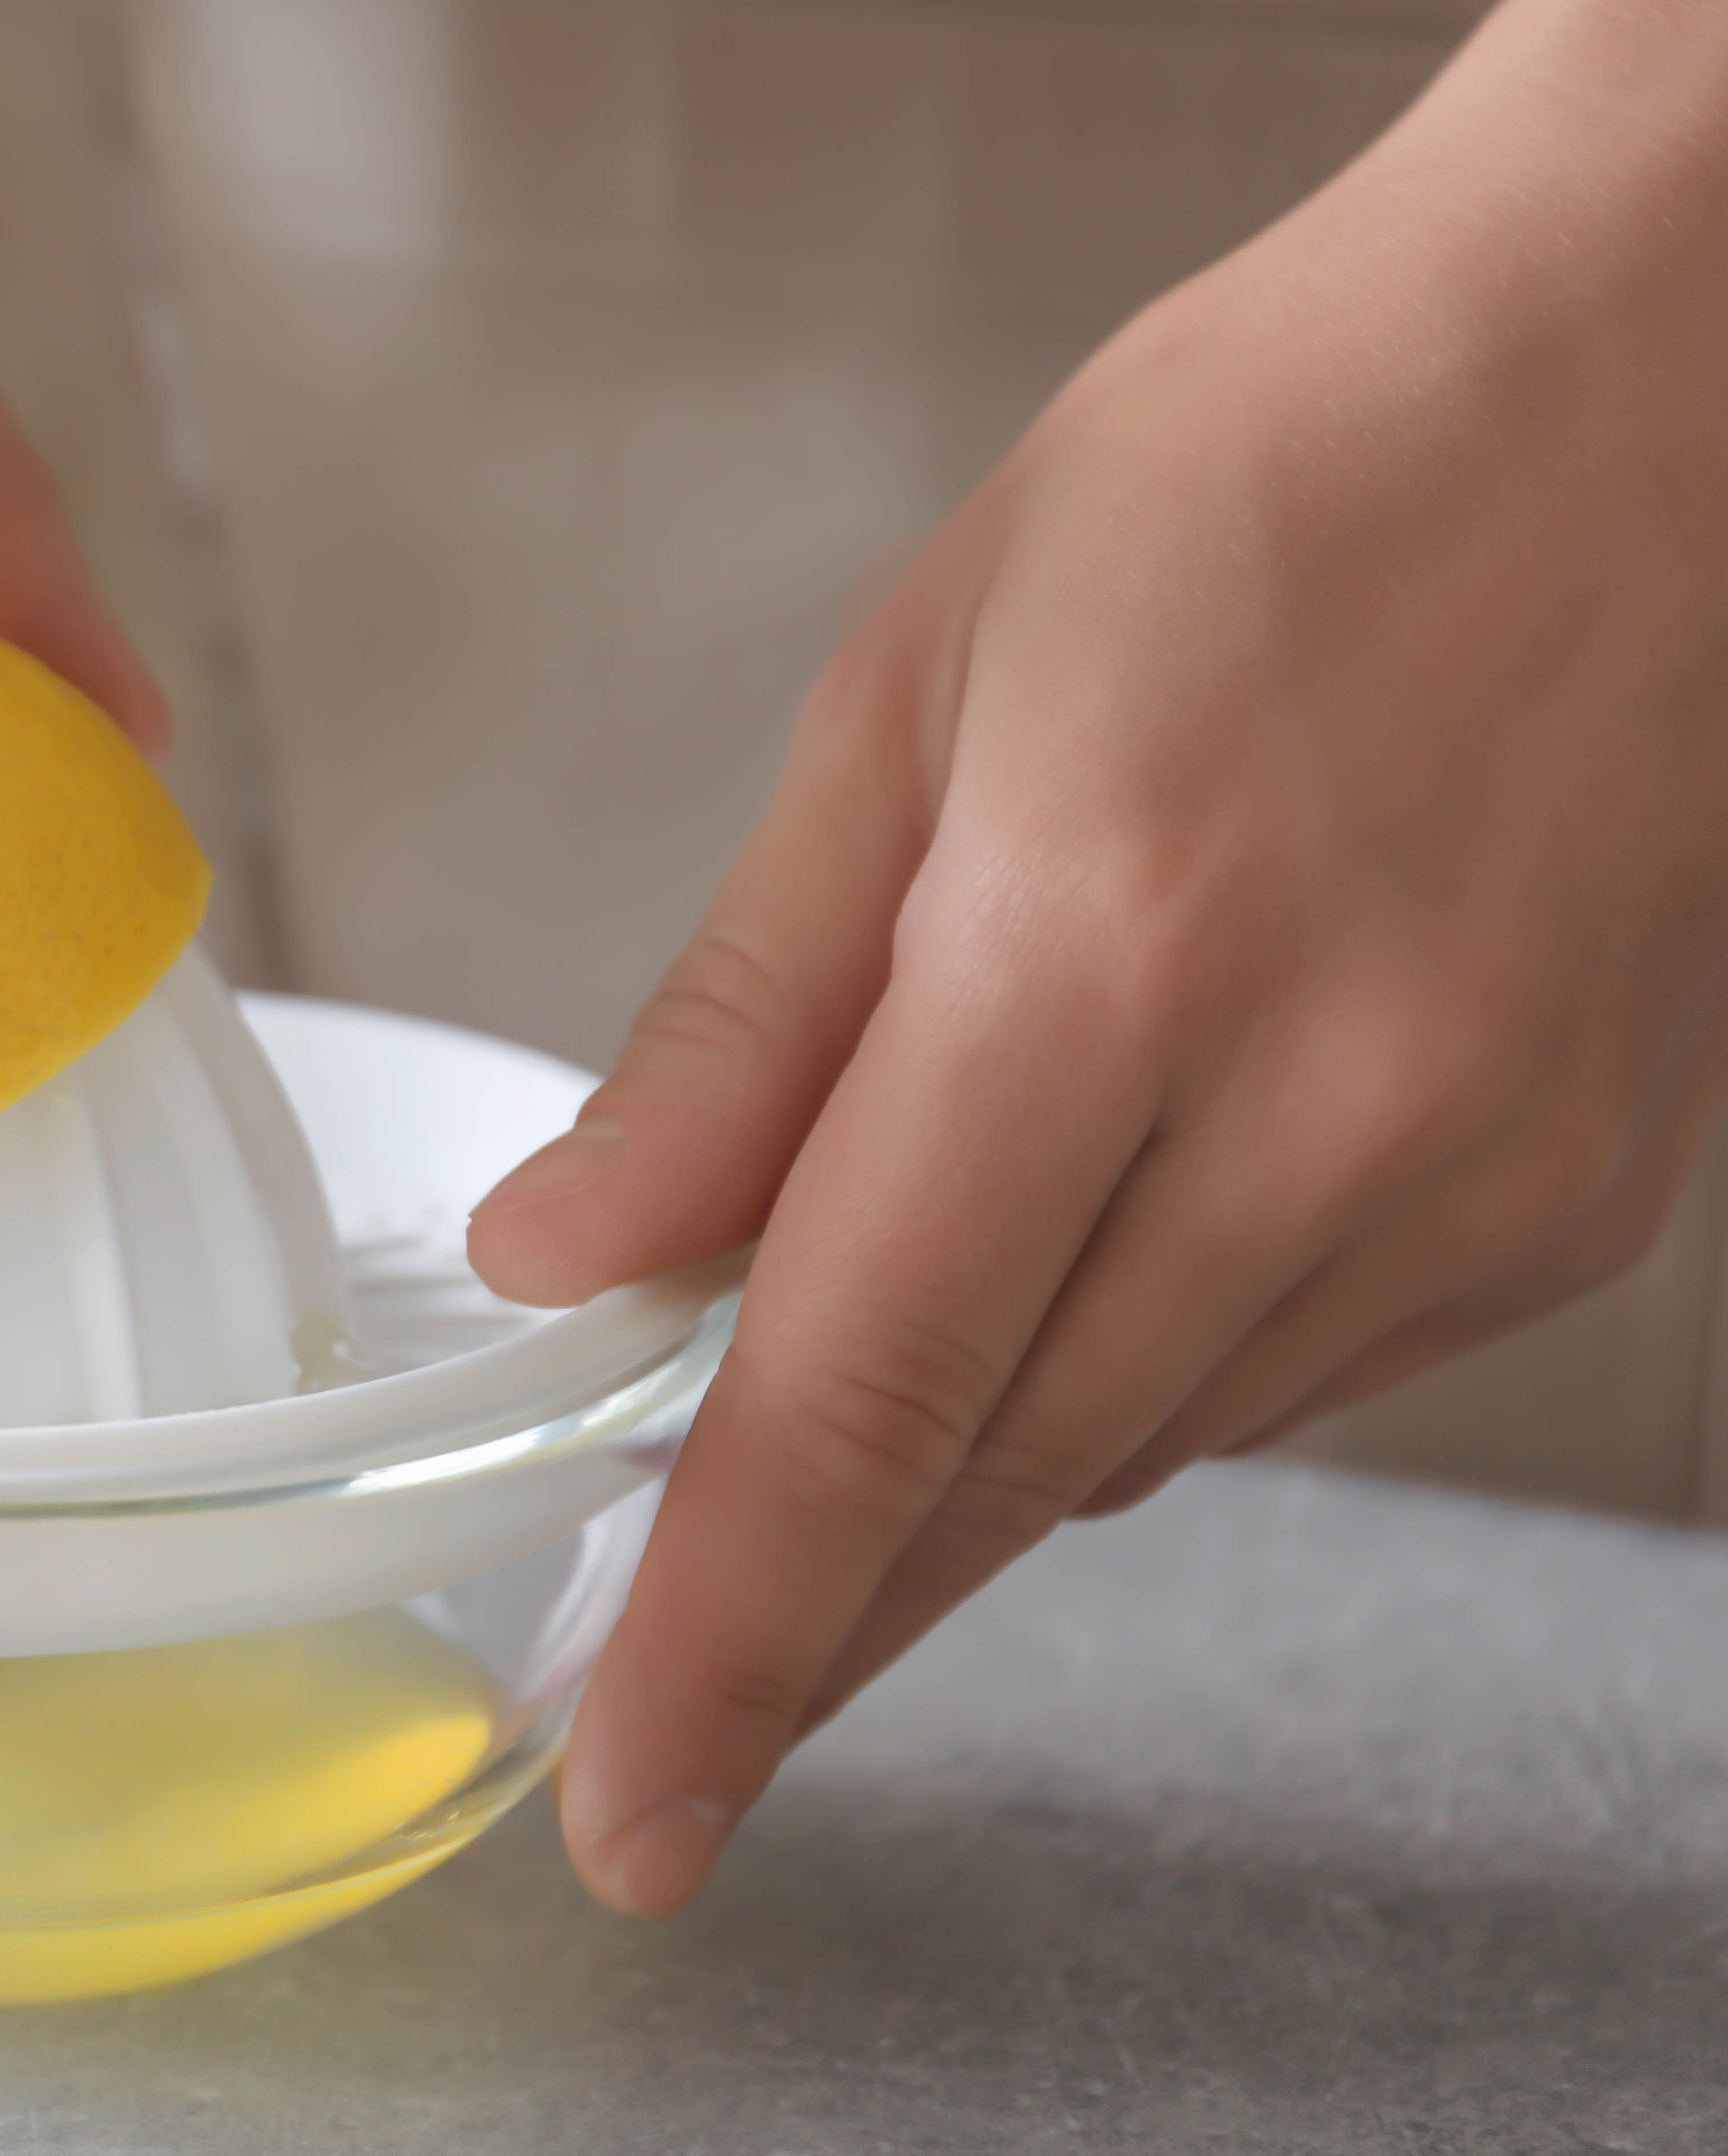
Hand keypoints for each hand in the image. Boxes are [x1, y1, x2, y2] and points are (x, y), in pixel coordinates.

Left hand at [465, 0, 1727, 1917]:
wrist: (1643, 381)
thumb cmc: (1263, 477)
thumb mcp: (907, 698)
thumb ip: (737, 1028)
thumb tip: (567, 1255)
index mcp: (1100, 957)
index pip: (860, 1400)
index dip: (724, 1638)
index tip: (630, 1806)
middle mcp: (1319, 1109)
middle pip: (996, 1478)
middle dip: (813, 1621)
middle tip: (670, 1709)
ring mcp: (1473, 1178)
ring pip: (1133, 1442)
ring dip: (966, 1455)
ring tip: (860, 1368)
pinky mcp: (1561, 1208)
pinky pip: (1276, 1375)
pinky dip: (1134, 1355)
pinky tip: (1104, 1226)